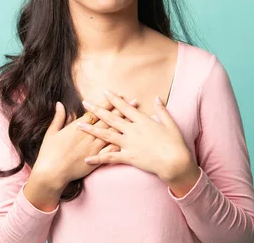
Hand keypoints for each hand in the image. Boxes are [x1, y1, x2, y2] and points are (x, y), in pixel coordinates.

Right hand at [30, 94, 137, 189]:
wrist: (52, 172)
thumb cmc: (49, 153)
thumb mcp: (52, 132)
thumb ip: (58, 118)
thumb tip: (59, 104)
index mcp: (77, 127)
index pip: (96, 112)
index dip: (107, 103)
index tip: (117, 95)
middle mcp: (88, 135)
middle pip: (108, 120)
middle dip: (122, 110)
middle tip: (133, 101)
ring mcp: (93, 147)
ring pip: (113, 133)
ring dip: (126, 124)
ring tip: (136, 117)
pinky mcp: (96, 159)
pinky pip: (111, 151)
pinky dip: (122, 144)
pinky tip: (133, 139)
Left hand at [77, 89, 198, 184]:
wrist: (175, 161)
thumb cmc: (175, 143)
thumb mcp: (170, 123)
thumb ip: (162, 110)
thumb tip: (157, 98)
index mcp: (142, 120)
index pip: (124, 107)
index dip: (114, 99)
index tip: (105, 92)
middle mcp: (133, 130)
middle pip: (111, 118)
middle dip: (96, 110)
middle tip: (85, 103)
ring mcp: (129, 143)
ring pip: (106, 135)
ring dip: (91, 129)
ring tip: (79, 125)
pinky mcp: (128, 157)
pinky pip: (110, 157)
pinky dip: (98, 158)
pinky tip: (86, 159)